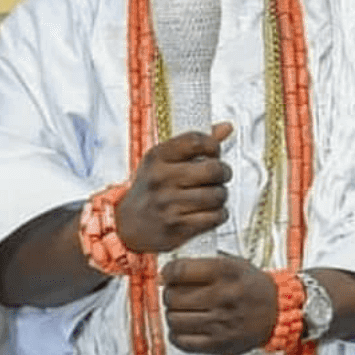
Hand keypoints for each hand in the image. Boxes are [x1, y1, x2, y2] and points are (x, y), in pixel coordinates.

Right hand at [117, 123, 232, 253]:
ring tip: (214, 195)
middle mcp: (161, 179)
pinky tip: (212, 212)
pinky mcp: (177, 227)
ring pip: (217, 195)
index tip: (214, 153)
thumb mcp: (163, 162)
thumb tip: (227, 127)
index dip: (213, 146)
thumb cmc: (151, 189)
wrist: (127, 226)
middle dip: (224, 172)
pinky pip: (214, 217)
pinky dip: (220, 214)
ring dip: (222, 195)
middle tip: (221, 176)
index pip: (196, 141)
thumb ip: (194, 145)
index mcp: (157, 157)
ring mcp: (168, 204)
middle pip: (213, 169)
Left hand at [161, 255, 277, 354]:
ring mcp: (221, 322)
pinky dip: (176, 334)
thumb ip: (199, 266)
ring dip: (172, 313)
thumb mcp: (231, 264)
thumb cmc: (250, 286)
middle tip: (175, 294)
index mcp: (225, 272)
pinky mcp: (219, 344)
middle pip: (173, 296)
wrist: (277, 312)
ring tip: (181, 310)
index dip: (167, 273)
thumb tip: (165, 275)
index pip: (179, 271)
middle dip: (169, 294)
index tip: (168, 275)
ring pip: (174, 319)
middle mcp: (223, 296)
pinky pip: (182, 341)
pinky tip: (184, 327)